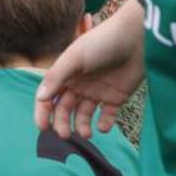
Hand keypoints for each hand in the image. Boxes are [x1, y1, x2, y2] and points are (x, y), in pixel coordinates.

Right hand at [34, 3, 145, 138]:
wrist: (135, 40)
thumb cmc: (101, 42)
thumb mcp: (74, 57)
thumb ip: (56, 77)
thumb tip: (40, 98)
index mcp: (65, 74)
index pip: (49, 96)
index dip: (43, 112)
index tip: (43, 128)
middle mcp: (78, 84)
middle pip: (65, 109)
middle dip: (62, 123)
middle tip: (65, 135)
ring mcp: (97, 92)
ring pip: (83, 115)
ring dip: (82, 126)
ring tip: (86, 133)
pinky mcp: (115, 98)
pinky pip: (107, 116)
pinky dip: (104, 124)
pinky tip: (103, 126)